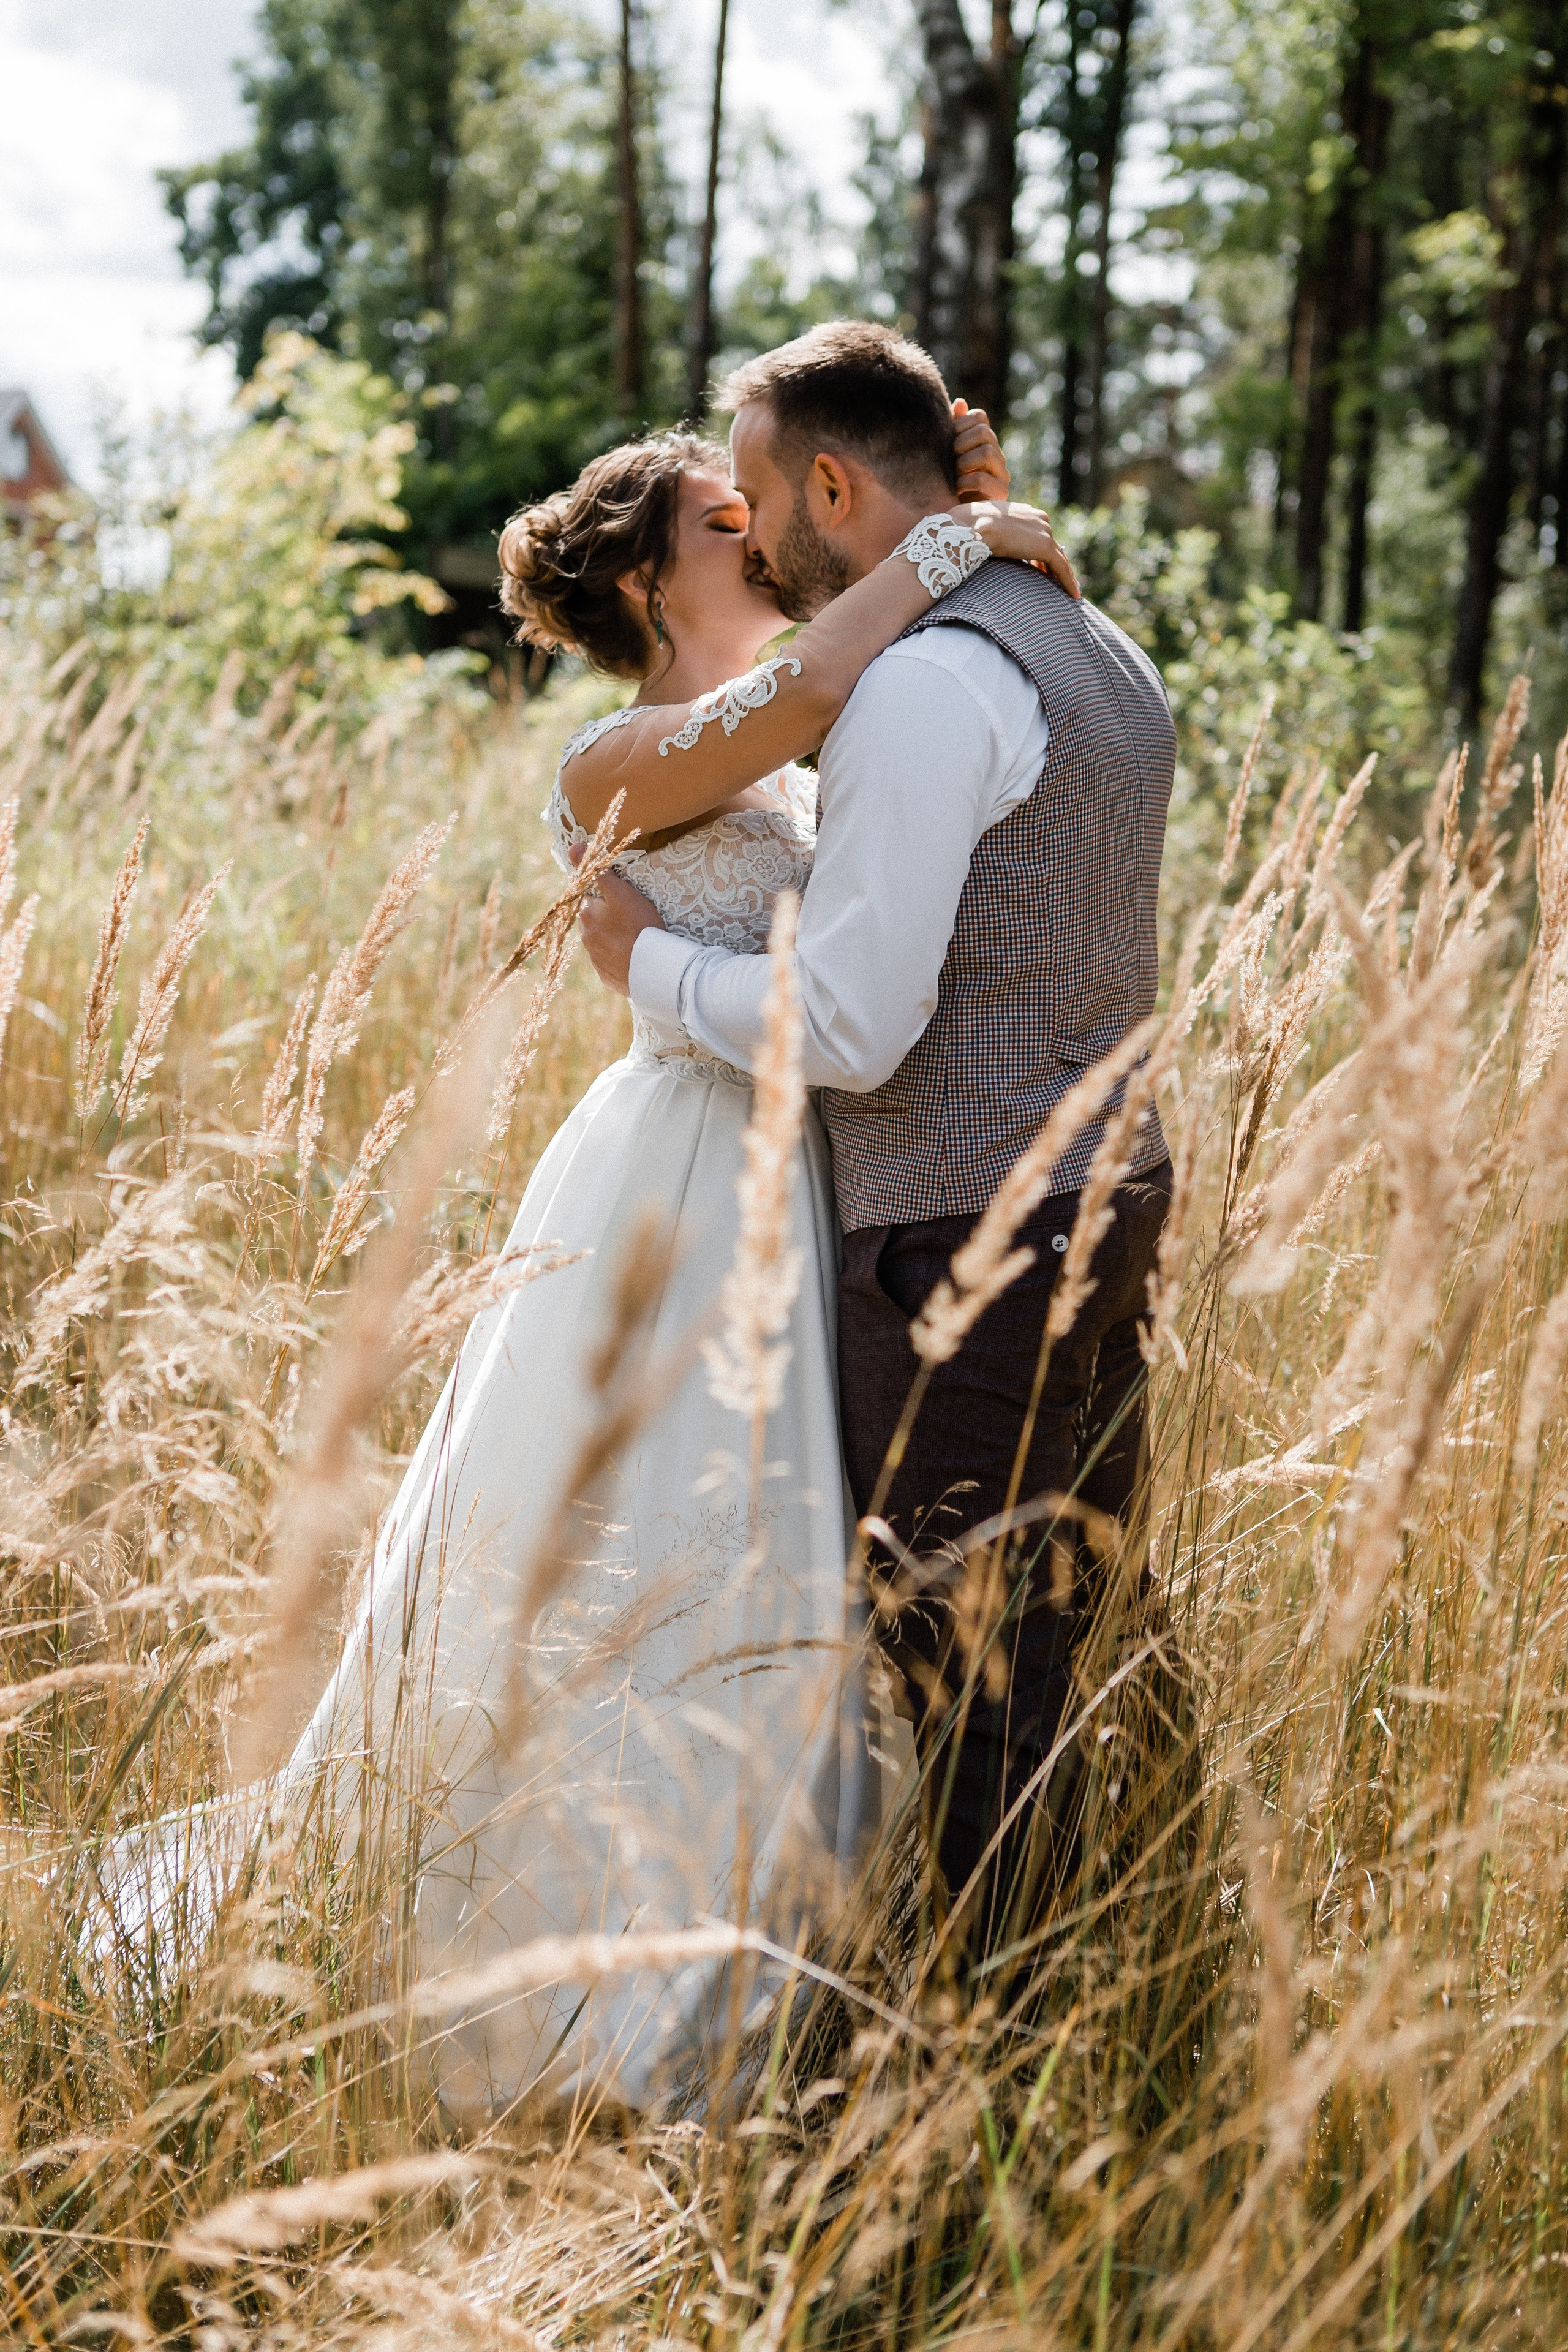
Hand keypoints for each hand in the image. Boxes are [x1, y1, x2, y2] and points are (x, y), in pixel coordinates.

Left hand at [574, 849, 664, 996]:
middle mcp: (586, 937)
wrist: (652, 970)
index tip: (620, 897)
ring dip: (613, 937)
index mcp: (587, 914)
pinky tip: (634, 955)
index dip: (605, 894)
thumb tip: (573, 847)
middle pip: (594, 919)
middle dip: (607, 916)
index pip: (589, 896)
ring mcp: (596, 959)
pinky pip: (611, 963)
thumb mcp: (621, 892)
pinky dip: (620, 957)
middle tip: (631, 916)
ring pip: (602, 941)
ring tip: (635, 937)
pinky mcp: (608, 977)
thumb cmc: (638, 926)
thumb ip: (598, 871)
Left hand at [953, 399, 1009, 503]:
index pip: (979, 417)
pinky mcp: (1000, 494)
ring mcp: (1001, 474)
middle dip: (961, 444)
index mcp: (983, 442)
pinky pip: (982, 478)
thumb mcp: (944, 454)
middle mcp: (996, 455)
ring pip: (987, 451)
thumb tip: (960, 402)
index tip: (949, 440)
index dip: (961, 423)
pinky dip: (965, 483)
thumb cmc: (943, 484)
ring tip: (955, 477)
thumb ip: (952, 429)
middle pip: (983, 432)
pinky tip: (957, 490)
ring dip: (964, 463)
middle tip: (951, 460)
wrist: (949, 518)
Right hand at [954, 498, 1081, 600]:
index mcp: (1027, 512)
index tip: (1039, 567)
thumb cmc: (971, 525)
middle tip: (1055, 581)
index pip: (1039, 535)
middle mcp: (1040, 519)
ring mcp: (1044, 532)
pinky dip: (1068, 581)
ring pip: (1059, 557)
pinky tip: (1073, 596)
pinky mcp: (1046, 547)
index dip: (1041, 553)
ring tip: (1068, 591)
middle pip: (1052, 546)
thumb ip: (994, 531)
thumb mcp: (986, 525)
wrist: (975, 525)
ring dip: (1063, 575)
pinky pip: (1061, 567)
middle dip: (1054, 565)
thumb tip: (985, 540)